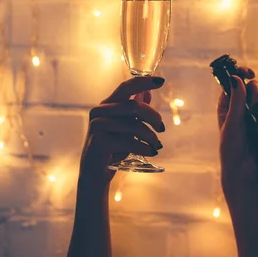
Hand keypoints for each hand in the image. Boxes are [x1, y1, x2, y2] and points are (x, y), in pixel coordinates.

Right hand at [79, 76, 165, 190]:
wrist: (95, 175)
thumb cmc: (113, 149)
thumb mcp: (126, 128)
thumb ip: (135, 111)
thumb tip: (147, 93)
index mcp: (106, 105)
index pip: (125, 87)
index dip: (143, 82)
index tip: (161, 81)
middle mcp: (99, 111)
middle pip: (133, 106)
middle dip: (153, 117)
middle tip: (162, 128)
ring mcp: (97, 126)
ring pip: (134, 125)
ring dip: (151, 136)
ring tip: (157, 145)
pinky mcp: (98, 141)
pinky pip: (129, 141)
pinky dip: (144, 147)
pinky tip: (152, 152)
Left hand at [217, 67, 257, 197]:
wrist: (244, 171)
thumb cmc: (232, 148)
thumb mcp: (233, 123)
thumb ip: (237, 100)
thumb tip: (236, 77)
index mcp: (228, 103)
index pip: (236, 80)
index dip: (243, 72)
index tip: (249, 72)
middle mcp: (241, 106)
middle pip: (255, 87)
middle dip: (257, 96)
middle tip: (254, 108)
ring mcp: (254, 115)